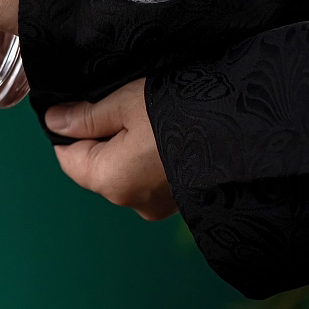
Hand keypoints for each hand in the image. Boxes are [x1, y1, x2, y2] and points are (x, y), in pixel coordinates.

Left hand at [45, 79, 176, 219]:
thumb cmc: (184, 112)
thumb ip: (86, 116)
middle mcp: (132, 202)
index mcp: (110, 181)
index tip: (84, 104)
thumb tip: (54, 122)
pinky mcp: (183, 201)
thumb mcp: (126, 102)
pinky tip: (170, 132)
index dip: (69, 130)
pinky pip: (153, 176)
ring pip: (126, 170)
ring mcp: (160, 206)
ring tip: (151, 115)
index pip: (67, 158)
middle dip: (102, 136)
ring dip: (130, 145)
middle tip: (124, 103)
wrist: (254, 129)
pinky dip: (153, 155)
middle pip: (96, 166)